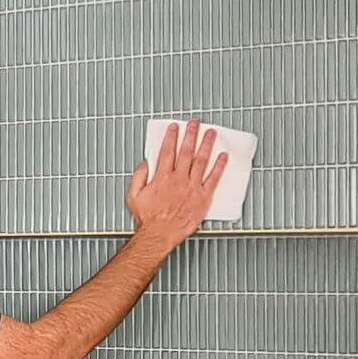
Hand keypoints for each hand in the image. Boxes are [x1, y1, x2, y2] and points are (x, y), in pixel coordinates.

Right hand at [127, 119, 226, 248]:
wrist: (160, 234)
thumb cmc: (148, 219)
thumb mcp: (133, 196)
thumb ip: (139, 177)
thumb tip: (145, 164)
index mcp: (162, 178)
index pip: (168, 151)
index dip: (171, 137)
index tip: (175, 127)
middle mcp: (179, 179)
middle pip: (186, 151)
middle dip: (191, 134)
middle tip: (195, 123)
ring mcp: (192, 187)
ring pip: (201, 161)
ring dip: (206, 145)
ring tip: (211, 133)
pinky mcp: (203, 198)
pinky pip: (214, 179)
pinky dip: (219, 166)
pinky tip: (223, 157)